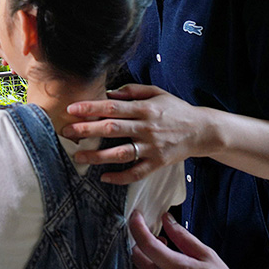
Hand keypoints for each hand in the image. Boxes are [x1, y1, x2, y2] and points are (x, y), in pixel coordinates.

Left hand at [62, 84, 211, 183]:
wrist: (202, 131)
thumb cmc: (175, 110)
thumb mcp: (156, 92)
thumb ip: (132, 91)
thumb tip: (109, 92)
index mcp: (144, 108)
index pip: (113, 107)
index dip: (91, 108)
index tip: (71, 109)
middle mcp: (146, 128)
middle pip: (112, 129)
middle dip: (87, 130)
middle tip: (66, 132)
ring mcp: (152, 147)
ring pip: (121, 153)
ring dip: (97, 156)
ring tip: (78, 156)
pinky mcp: (158, 163)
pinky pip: (136, 173)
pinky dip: (120, 177)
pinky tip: (104, 177)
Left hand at [130, 211, 238, 268]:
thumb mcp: (208, 257)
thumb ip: (184, 237)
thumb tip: (166, 219)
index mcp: (178, 268)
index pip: (146, 244)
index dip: (137, 226)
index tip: (137, 215)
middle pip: (135, 257)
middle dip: (139, 242)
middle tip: (157, 238)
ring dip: (141, 259)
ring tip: (159, 256)